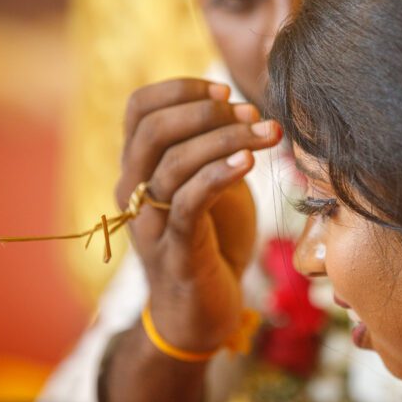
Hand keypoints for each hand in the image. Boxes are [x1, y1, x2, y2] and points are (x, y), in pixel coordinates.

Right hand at [115, 79, 281, 352]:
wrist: (202, 312)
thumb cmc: (211, 241)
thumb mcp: (210, 184)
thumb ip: (213, 149)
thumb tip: (244, 108)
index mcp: (139, 167)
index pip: (139, 109)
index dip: (180, 89)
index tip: (225, 90)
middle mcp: (133, 191)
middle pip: (151, 130)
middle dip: (206, 111)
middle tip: (252, 113)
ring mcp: (150, 223)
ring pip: (173, 164)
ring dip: (226, 140)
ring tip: (267, 134)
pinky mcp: (174, 252)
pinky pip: (187, 204)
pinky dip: (218, 175)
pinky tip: (249, 162)